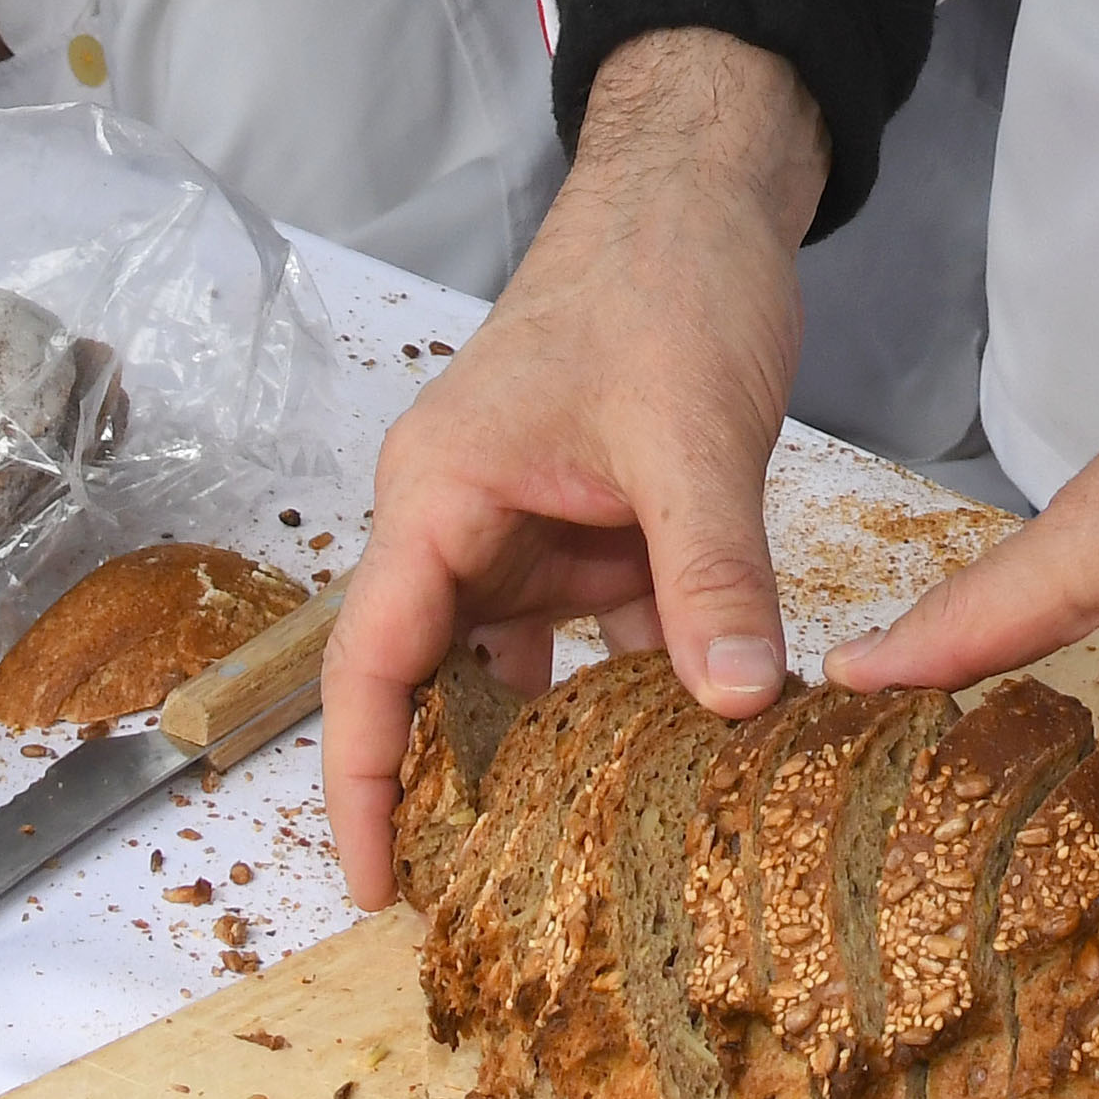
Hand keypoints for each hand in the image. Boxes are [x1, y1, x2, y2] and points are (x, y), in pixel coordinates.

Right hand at [326, 29, 821, 907]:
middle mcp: (463, 517)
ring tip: (580, 864)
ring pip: (516, 664)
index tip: (374, 882)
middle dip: (448, 787)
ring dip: (549, 749)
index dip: (361, 779)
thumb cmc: (663, 281)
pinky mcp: (590, 521)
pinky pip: (591, 632)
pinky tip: (675, 763)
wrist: (706, 191)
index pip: (371, 662)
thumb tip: (738, 703)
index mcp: (441, 494)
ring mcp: (528, 522)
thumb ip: (711, 573)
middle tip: (484, 907)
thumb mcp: (692, 436)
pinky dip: (627, 693)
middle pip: (429, 678)